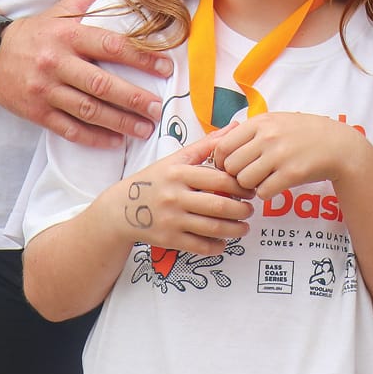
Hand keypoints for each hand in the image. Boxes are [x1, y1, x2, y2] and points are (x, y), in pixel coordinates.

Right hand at [0, 0, 172, 146]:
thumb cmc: (35, 32)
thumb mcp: (63, 8)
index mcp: (68, 35)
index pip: (111, 46)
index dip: (141, 58)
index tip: (166, 69)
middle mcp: (57, 63)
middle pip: (101, 83)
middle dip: (133, 98)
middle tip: (158, 109)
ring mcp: (46, 90)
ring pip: (87, 110)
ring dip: (119, 122)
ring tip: (145, 129)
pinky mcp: (36, 112)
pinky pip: (68, 128)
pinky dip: (93, 137)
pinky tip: (115, 141)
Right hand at [108, 128, 252, 254]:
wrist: (122, 209)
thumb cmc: (154, 181)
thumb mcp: (176, 159)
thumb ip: (206, 145)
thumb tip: (234, 127)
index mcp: (179, 173)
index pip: (219, 179)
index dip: (240, 185)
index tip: (249, 189)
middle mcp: (175, 196)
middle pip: (219, 205)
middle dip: (242, 210)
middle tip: (250, 210)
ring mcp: (171, 219)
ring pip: (212, 228)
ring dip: (235, 230)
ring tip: (244, 227)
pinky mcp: (168, 239)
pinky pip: (199, 246)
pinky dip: (217, 246)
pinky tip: (224, 242)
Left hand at [214, 112, 370, 201]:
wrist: (339, 145)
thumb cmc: (305, 134)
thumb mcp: (277, 121)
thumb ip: (251, 131)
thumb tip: (218, 147)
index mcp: (261, 121)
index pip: (223, 146)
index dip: (223, 161)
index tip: (232, 167)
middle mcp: (268, 136)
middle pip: (231, 166)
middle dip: (236, 176)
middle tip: (248, 177)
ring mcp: (279, 155)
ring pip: (244, 181)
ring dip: (251, 186)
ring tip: (263, 181)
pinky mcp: (291, 174)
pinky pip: (263, 192)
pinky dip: (266, 193)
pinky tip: (276, 185)